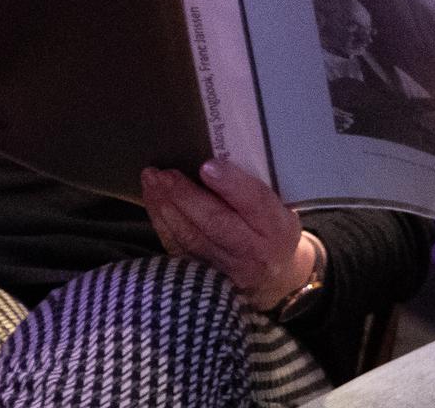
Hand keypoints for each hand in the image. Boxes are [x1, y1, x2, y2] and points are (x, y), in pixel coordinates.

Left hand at [142, 160, 310, 311]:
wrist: (276, 277)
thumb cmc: (274, 230)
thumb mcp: (281, 209)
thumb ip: (255, 191)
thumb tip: (220, 157)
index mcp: (278, 228)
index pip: (256, 203)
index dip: (231, 184)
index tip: (207, 166)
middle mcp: (254, 252)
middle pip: (216, 223)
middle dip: (186, 196)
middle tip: (165, 174)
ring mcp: (227, 269)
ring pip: (191, 237)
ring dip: (167, 207)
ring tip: (152, 181)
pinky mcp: (204, 277)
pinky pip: (177, 248)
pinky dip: (163, 224)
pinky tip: (154, 202)